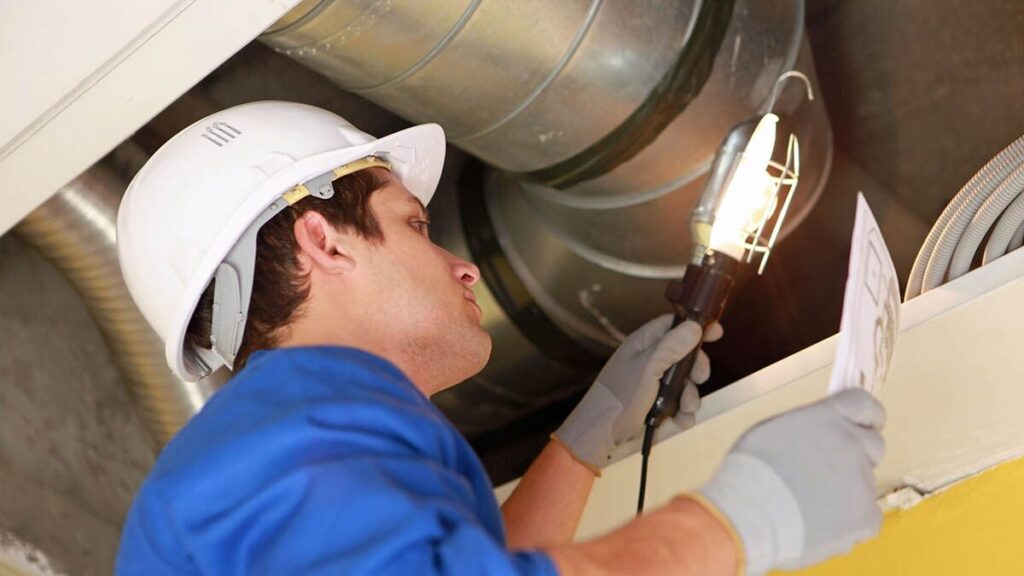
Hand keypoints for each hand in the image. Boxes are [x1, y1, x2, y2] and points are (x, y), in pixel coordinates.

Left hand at [553, 313, 721, 470]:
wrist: (601, 433)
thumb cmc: (620, 396)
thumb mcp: (648, 368)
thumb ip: (670, 347)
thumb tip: (694, 326)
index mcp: (645, 343)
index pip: (674, 324)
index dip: (695, 327)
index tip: (716, 333)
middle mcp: (650, 358)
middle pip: (685, 354)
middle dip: (696, 369)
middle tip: (699, 378)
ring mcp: (653, 381)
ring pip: (684, 381)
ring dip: (690, 395)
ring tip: (686, 408)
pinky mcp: (655, 402)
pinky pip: (678, 401)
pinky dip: (683, 411)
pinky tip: (681, 421)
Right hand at [697, 389, 886, 574]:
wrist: (747, 518)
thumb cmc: (749, 474)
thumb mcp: (773, 429)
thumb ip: (809, 425)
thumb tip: (821, 431)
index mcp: (827, 418)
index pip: (864, 405)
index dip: (866, 418)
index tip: (864, 426)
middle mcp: (851, 444)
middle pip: (873, 445)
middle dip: (857, 456)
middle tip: (826, 473)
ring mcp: (861, 481)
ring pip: (864, 484)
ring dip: (845, 491)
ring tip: (809, 503)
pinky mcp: (865, 516)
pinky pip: (867, 516)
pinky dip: (849, 522)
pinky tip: (819, 522)